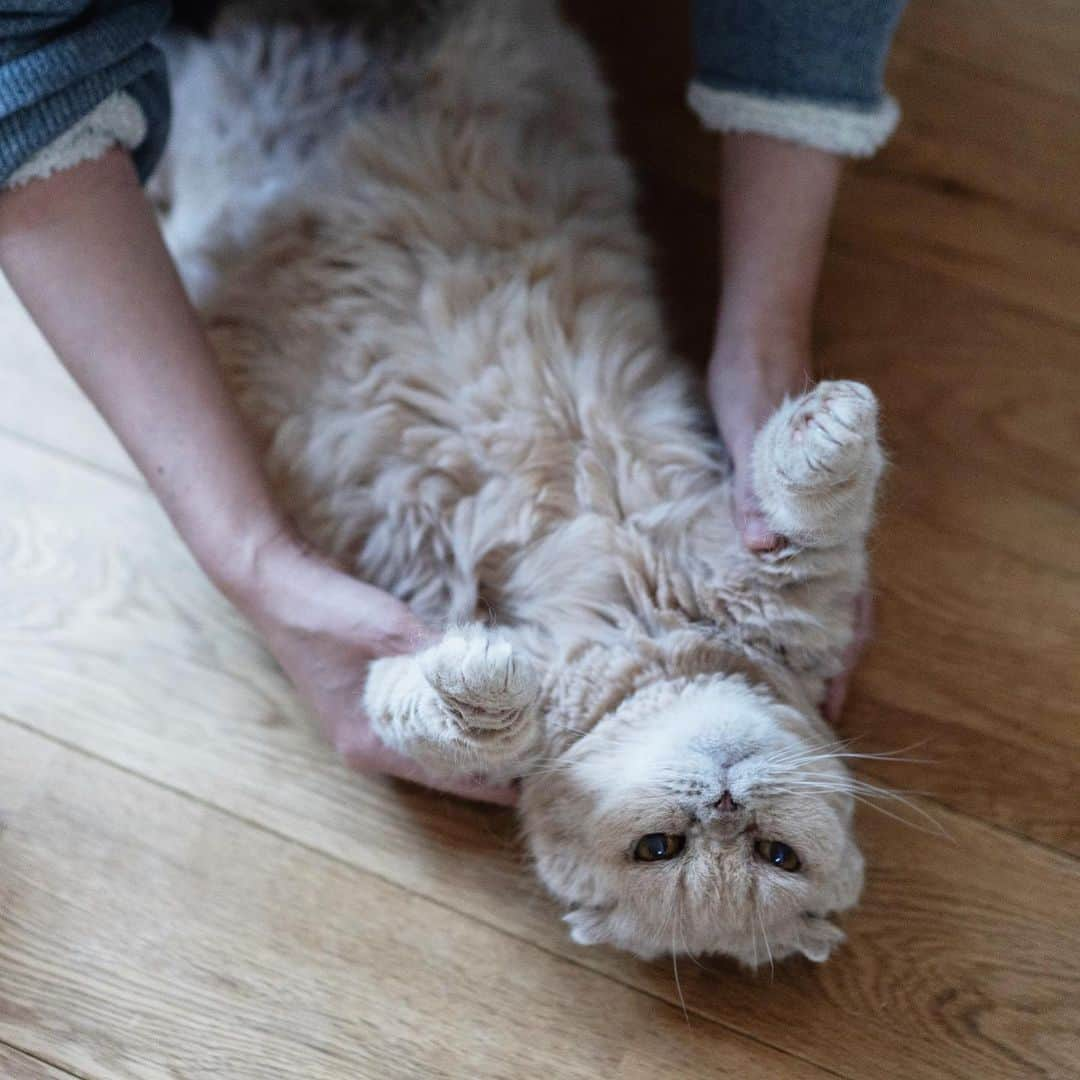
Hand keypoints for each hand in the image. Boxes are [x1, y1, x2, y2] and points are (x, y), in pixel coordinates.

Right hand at [229, 530, 518, 805]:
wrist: (277, 583)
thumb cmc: (327, 613)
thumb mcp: (390, 631)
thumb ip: (439, 656)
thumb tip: (494, 671)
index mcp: (368, 741)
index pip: (440, 775)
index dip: (485, 782)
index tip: (527, 787)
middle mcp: (366, 740)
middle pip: (437, 764)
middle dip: (482, 760)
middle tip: (531, 751)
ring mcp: (364, 719)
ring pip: (428, 740)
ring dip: (467, 736)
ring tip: (513, 730)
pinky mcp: (367, 696)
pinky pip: (417, 717)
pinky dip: (448, 713)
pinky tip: (476, 700)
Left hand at [707, 341, 869, 721]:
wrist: (759, 343)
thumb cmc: (756, 385)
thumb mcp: (750, 433)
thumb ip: (753, 488)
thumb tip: (761, 548)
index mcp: (826, 516)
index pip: (851, 603)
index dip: (845, 658)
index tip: (833, 706)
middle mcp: (824, 527)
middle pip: (842, 612)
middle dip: (830, 666)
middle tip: (812, 718)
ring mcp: (805, 522)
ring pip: (823, 596)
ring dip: (813, 643)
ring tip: (792, 688)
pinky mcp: (781, 508)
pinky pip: (796, 570)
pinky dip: (790, 607)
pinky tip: (767, 626)